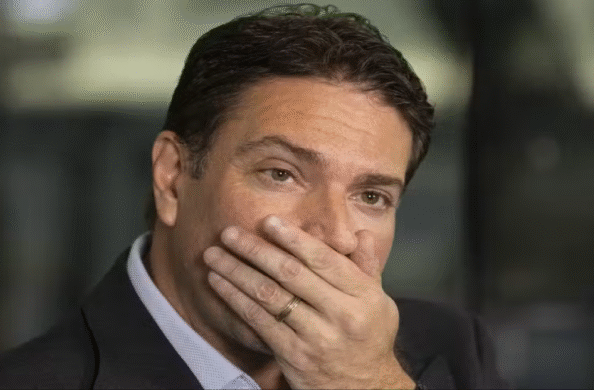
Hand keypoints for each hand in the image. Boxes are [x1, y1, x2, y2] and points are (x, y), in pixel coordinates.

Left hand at [202, 215, 414, 388]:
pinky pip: (259, 322)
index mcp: (363, 295)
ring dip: (236, 272)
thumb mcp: (379, 302)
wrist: (364, 389)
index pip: (323, 259)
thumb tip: (358, 233)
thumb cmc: (368, 339)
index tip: (268, 221)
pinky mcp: (294, 355)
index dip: (293, 238)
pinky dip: (235, 299)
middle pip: (290, 274)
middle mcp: (341, 314)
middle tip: (229, 233)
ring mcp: (316, 337)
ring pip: (269, 296)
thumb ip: (367, 267)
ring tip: (214, 255)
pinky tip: (219, 283)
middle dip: (255, 249)